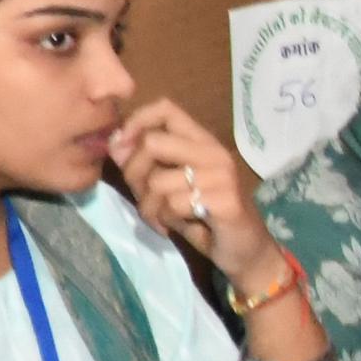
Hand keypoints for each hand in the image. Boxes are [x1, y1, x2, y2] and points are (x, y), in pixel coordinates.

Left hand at [108, 96, 270, 275]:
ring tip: (162, 218)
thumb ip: (143, 164)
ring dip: (149, 207)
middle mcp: (214, 153)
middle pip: (152, 143)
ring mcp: (222, 176)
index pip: (166, 108)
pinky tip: (178, 227)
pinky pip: (173, 205)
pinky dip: (166, 220)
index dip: (136, 122)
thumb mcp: (166, 186)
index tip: (120, 147)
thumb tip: (114, 144)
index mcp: (201, 142)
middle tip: (143, 197)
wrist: (245, 252)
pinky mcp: (226, 201)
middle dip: (134, 173)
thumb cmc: (201, 216)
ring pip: (157, 180)